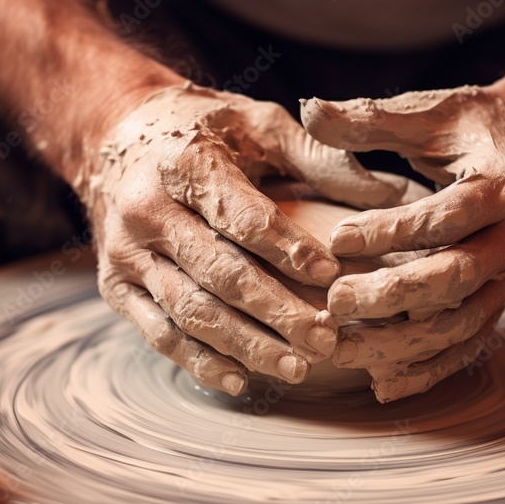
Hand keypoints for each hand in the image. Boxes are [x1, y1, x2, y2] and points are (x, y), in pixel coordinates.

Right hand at [83, 83, 411, 395]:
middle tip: (325, 339)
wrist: (115, 136)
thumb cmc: (205, 130)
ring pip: (189, 310)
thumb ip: (319, 155)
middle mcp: (145, 209)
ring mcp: (124, 253)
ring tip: (296, 368)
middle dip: (275, 311)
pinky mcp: (116, 286)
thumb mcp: (259, 122)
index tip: (330, 276)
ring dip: (244, 344)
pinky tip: (242, 380)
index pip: (240, 215)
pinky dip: (199, 361)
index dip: (285, 248)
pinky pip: (158, 333)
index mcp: (183, 162)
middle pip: (217, 272)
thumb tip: (389, 194)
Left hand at [301, 86, 504, 401]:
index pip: (449, 216)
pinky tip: (382, 384)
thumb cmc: (473, 130)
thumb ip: (371, 118)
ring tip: (342, 350)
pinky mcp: (500, 305)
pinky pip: (467, 347)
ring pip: (460, 324)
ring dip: (402, 343)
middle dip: (394, 295)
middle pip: (456, 278)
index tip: (338, 238)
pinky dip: (428, 370)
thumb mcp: (432, 112)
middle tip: (334, 302)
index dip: (395, 229)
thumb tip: (309, 108)